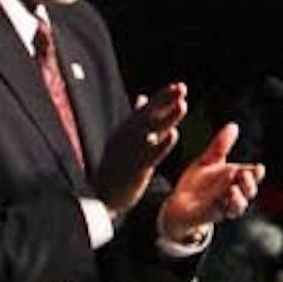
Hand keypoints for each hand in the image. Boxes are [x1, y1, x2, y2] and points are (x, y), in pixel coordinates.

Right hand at [93, 80, 187, 218]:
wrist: (99, 196)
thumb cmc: (114, 166)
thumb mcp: (122, 138)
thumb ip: (135, 119)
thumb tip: (143, 98)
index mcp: (126, 130)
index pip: (147, 109)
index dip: (163, 97)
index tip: (179, 86)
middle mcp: (127, 138)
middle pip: (150, 115)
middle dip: (166, 101)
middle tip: (182, 89)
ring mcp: (131, 153)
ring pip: (153, 131)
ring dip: (168, 118)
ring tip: (183, 105)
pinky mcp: (134, 169)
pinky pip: (151, 155)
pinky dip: (162, 145)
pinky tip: (173, 136)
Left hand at [159, 121, 265, 241]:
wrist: (178, 202)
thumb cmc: (196, 182)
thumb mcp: (207, 161)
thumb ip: (220, 146)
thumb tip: (233, 125)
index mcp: (235, 179)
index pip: (253, 176)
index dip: (257, 173)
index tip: (258, 167)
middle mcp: (234, 193)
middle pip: (250, 191)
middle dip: (250, 184)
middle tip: (244, 174)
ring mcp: (224, 206)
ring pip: (239, 206)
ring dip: (239, 197)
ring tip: (233, 188)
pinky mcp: (212, 215)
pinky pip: (222, 212)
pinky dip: (224, 205)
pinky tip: (222, 198)